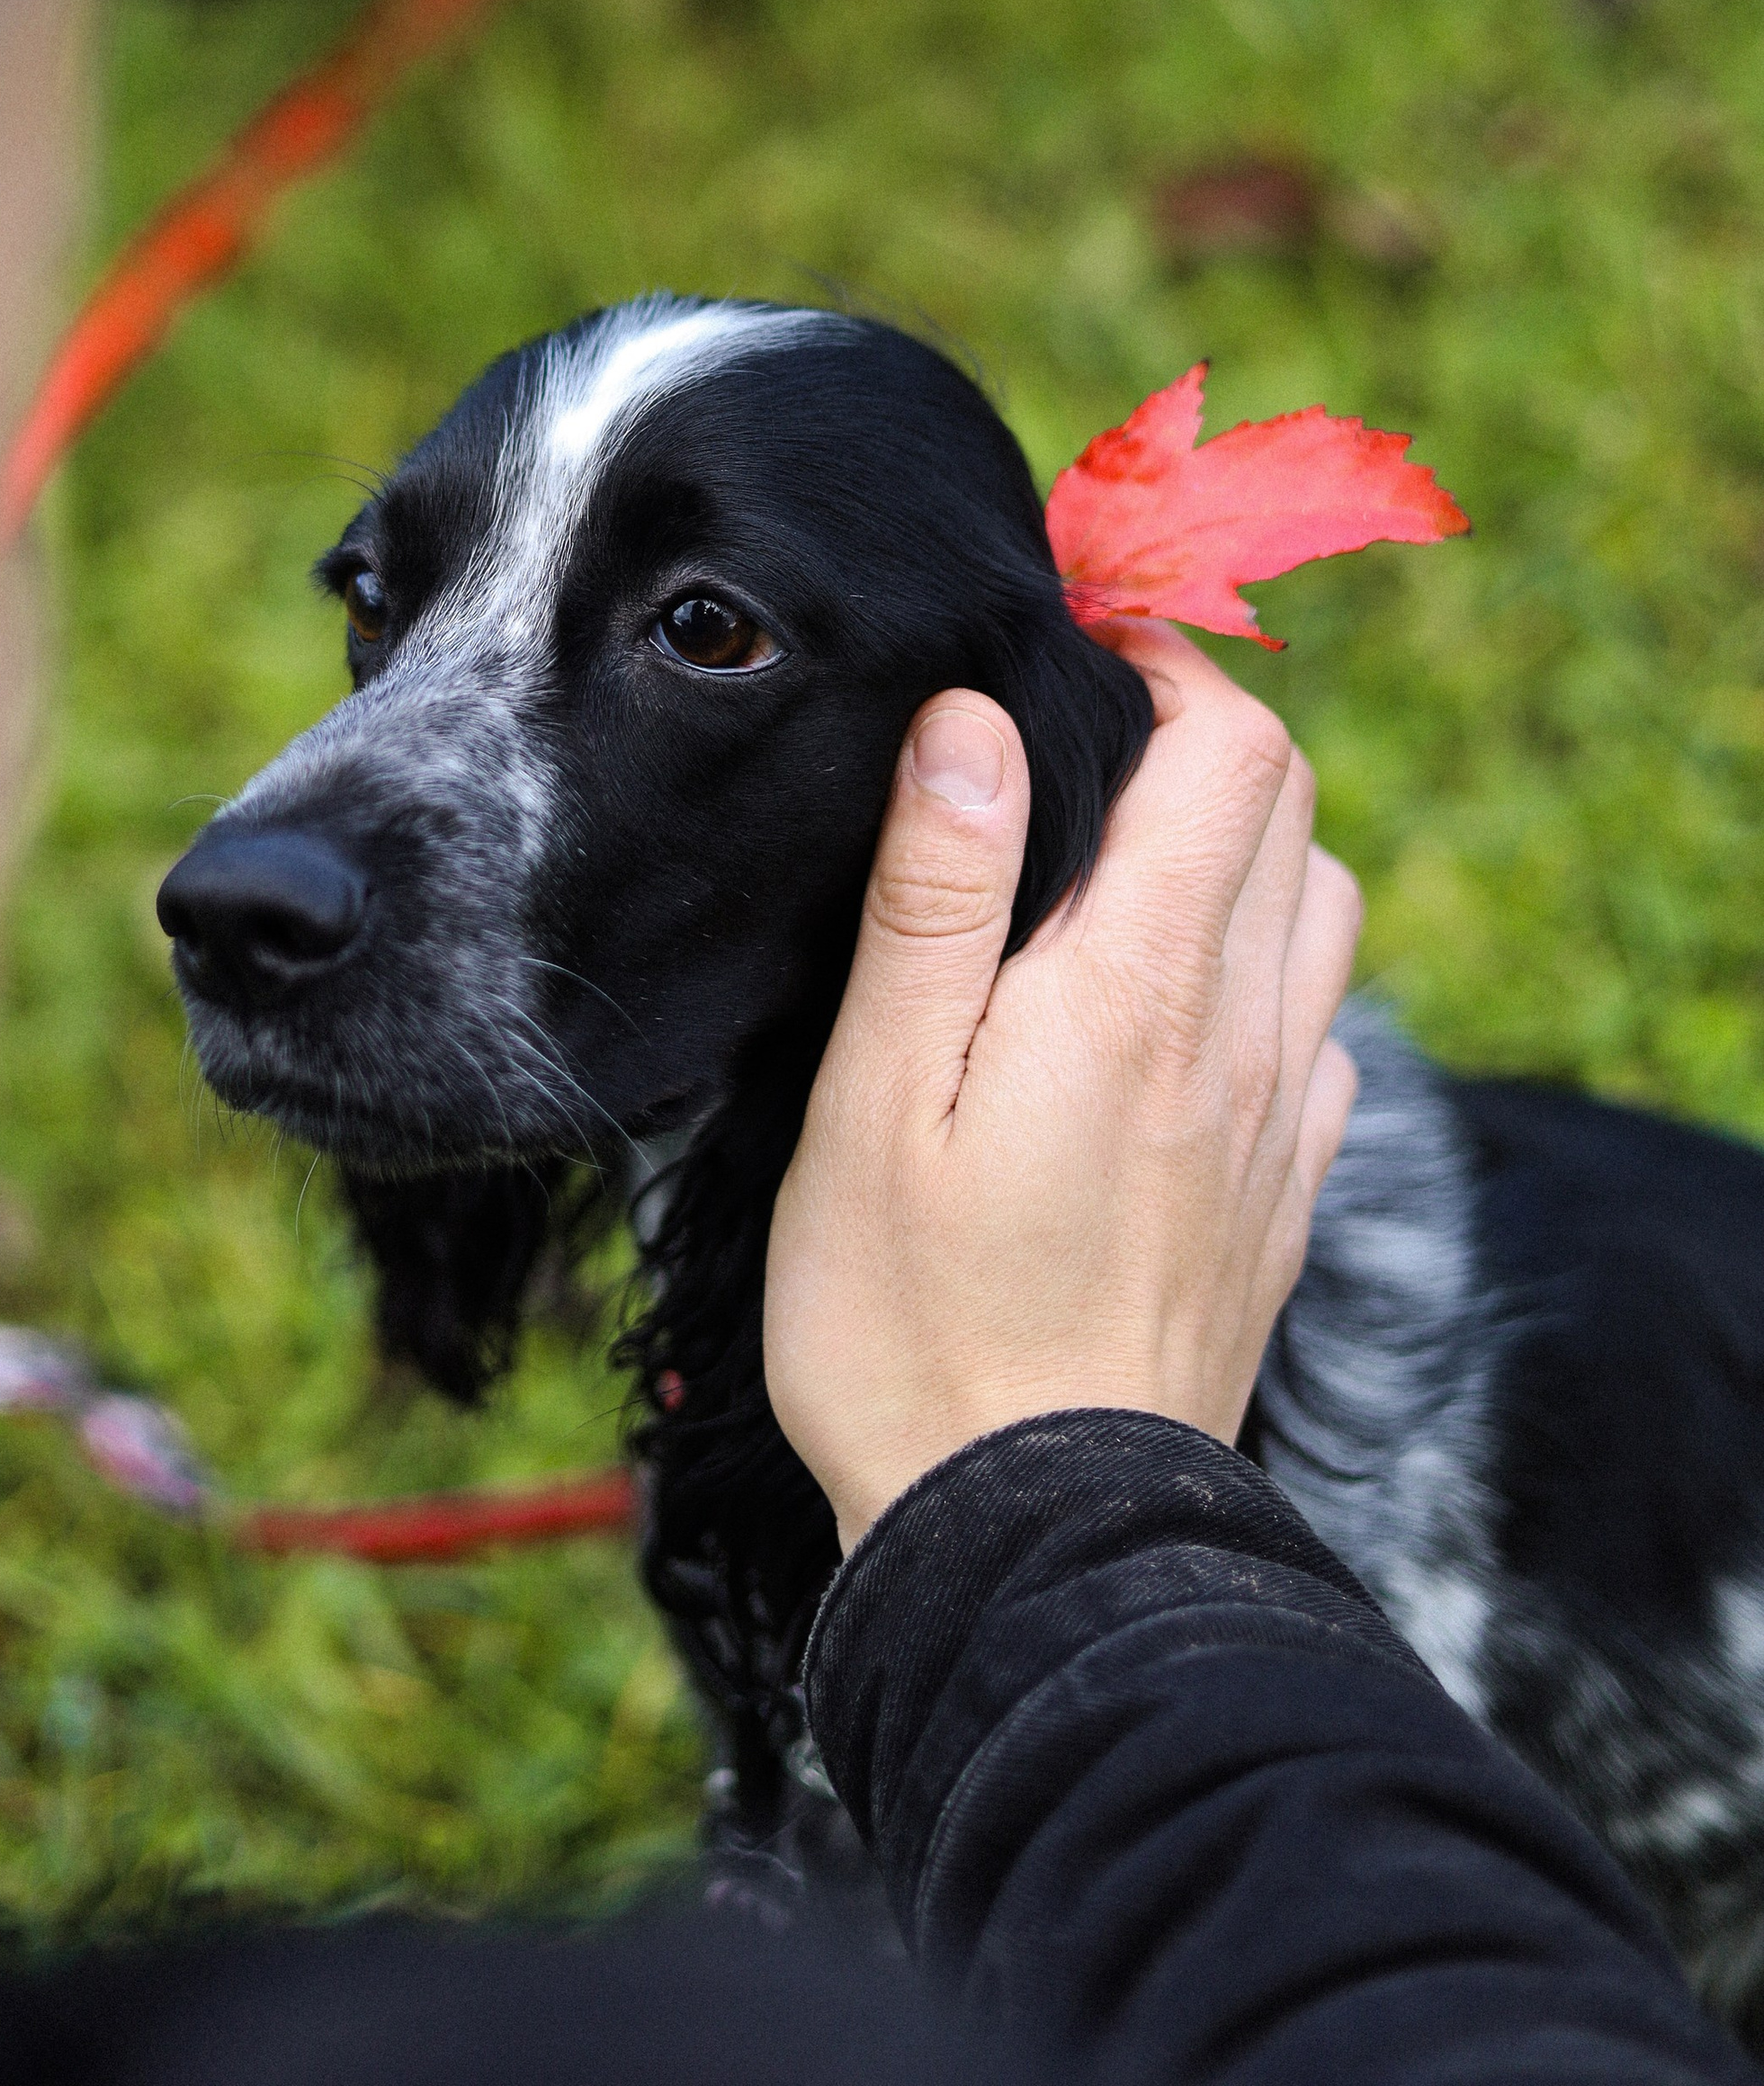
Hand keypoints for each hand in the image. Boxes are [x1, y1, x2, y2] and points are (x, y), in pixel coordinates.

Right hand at [763, 631, 1362, 1550]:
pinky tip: (1169, 1010)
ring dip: (1242, 849)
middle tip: (1078, 733)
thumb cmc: (909, 1320)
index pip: (1229, 751)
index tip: (1066, 650)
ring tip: (1120, 861)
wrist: (1028, 1541)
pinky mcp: (1279, 1201)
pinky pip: (1316, 1032)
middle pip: (1288, 809)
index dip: (1164, 667)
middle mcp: (1238, 1038)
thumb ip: (938, 893)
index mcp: (1138, 989)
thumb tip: (977, 715)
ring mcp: (1275, 1124)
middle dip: (1202, 734)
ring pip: (1319, 911)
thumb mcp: (874, 1092)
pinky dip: (1263, 971)